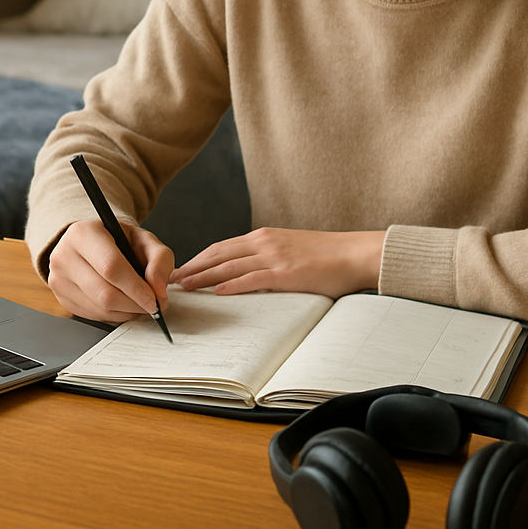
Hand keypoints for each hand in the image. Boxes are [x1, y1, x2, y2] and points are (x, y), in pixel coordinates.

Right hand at [47, 217, 174, 323]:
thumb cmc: (118, 240)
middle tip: (154, 305)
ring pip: (100, 308)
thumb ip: (159, 258)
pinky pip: (94, 316)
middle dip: (135, 304)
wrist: (92, 244)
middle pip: (104, 293)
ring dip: (128, 312)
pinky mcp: (62, 299)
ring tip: (141, 302)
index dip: (136, 288)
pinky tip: (125, 304)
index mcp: (84, 234)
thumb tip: (159, 288)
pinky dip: (116, 315)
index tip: (155, 300)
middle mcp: (65, 256)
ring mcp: (59, 280)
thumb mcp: (143, 239)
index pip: (111, 267)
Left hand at [168, 227, 385, 298]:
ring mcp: (275, 256)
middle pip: (218, 254)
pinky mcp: (287, 273)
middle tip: (171, 279)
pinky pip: (253, 278)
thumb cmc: (328, 255)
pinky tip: (217, 292)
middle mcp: (265, 242)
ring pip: (229, 266)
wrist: (356, 253)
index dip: (199, 258)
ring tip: (184, 286)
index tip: (181, 269)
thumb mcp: (292, 249)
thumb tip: (249, 270)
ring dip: (203, 277)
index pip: (222, 246)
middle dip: (192, 267)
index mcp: (265, 236)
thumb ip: (269, 255)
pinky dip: (232, 285)